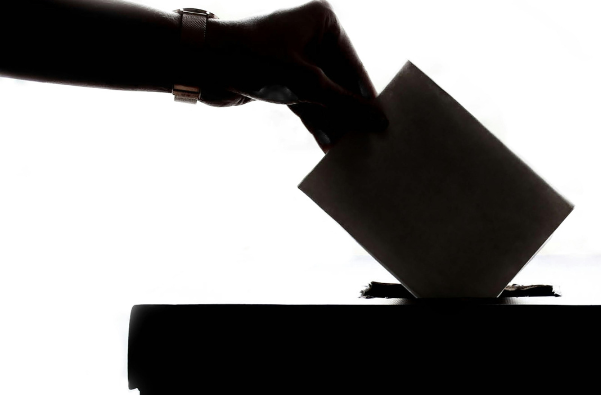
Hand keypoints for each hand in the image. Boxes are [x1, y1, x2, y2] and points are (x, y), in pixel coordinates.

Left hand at [204, 1, 385, 151]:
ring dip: (334, 122)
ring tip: (350, 150)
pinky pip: (308, 102)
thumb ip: (346, 105)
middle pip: (341, 82)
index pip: (355, 66)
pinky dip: (316, 121)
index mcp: (324, 22)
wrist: (200, 64)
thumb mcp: (308, 86)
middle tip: (368, 142)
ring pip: (325, 95)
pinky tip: (329, 145)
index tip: (383, 126)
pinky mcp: (283, 78)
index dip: (367, 98)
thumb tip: (379, 121)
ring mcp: (297, 58)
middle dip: (350, 114)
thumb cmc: (255, 60)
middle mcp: (312, 35)